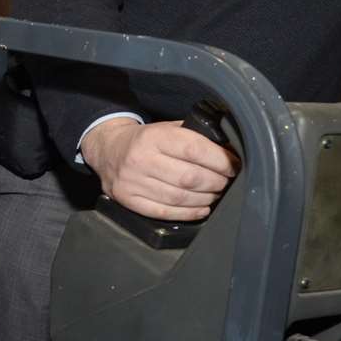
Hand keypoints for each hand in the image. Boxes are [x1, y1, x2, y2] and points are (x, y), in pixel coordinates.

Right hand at [82, 118, 238, 221]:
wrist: (108, 149)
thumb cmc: (145, 140)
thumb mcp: (165, 127)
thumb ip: (191, 136)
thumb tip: (226, 150)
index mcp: (153, 136)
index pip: (194, 149)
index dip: (219, 160)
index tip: (232, 165)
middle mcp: (141, 159)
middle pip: (189, 177)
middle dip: (216, 182)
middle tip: (226, 182)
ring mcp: (132, 182)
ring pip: (179, 197)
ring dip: (205, 199)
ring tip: (215, 194)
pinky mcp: (129, 200)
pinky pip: (164, 212)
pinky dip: (188, 213)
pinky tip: (201, 209)